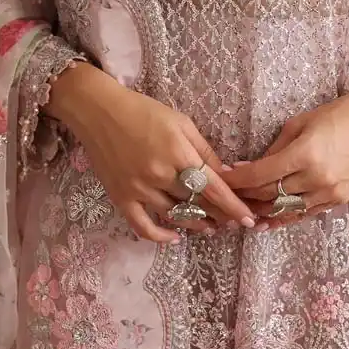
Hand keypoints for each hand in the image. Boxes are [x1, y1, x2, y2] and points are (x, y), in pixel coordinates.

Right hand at [46, 63, 255, 243]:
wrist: (99, 111)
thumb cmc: (144, 111)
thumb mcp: (181, 122)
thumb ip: (204, 149)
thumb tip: (225, 174)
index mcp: (178, 153)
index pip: (213, 188)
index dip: (233, 207)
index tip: (249, 219)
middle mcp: (159, 175)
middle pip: (197, 204)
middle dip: (219, 215)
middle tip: (232, 221)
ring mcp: (138, 189)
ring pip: (175, 217)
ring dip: (196, 223)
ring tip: (210, 226)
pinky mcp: (120, 198)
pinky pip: (142, 226)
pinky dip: (160, 236)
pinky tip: (175, 236)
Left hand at [224, 66, 348, 227]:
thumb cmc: (336, 114)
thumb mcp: (299, 124)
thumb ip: (274, 150)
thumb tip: (249, 168)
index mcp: (305, 154)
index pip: (261, 175)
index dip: (237, 180)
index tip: (220, 179)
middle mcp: (317, 178)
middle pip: (270, 195)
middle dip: (245, 195)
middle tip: (226, 194)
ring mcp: (330, 193)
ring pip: (285, 210)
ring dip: (261, 210)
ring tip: (242, 210)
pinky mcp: (339, 200)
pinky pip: (305, 213)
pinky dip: (284, 217)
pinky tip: (267, 219)